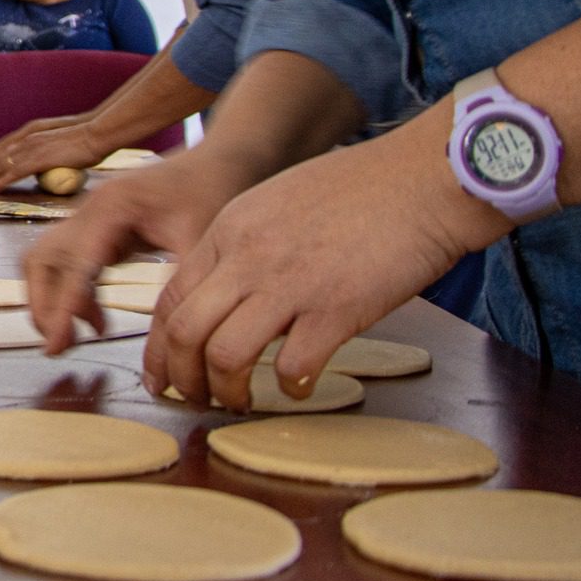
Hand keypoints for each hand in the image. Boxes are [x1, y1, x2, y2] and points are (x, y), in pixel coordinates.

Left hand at [0, 118, 105, 191]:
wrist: (97, 133)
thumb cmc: (85, 139)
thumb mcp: (60, 142)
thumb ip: (49, 149)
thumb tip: (48, 159)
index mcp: (32, 134)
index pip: (4, 147)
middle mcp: (27, 139)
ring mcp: (32, 148)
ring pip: (1, 164)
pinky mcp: (39, 158)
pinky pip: (15, 172)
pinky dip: (1, 181)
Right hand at [22, 146, 261, 353]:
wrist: (216, 162)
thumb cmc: (212, 193)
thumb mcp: (200, 240)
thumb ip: (178, 287)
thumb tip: (166, 339)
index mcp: (111, 208)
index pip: (75, 263)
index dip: (63, 306)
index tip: (56, 344)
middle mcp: (88, 210)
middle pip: (41, 259)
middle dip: (44, 305)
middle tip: (59, 346)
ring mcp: (86, 218)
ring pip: (43, 262)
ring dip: (50, 299)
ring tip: (79, 334)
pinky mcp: (93, 230)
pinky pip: (63, 264)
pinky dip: (70, 293)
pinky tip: (97, 318)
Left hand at [142, 135, 508, 410]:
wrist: (421, 177)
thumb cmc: (359, 190)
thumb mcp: (275, 202)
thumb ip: (244, 244)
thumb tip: (227, 294)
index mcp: (228, 230)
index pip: (169, 298)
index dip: (159, 348)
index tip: (164, 377)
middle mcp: (247, 257)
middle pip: (185, 332)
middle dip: (183, 378)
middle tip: (198, 401)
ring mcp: (289, 283)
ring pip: (225, 354)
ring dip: (227, 391)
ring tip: (242, 402)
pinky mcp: (336, 308)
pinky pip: (293, 366)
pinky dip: (290, 388)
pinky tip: (300, 388)